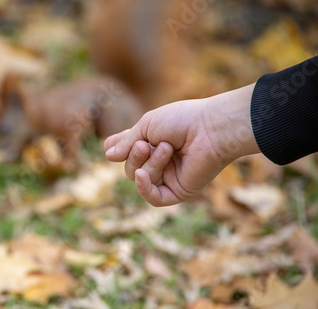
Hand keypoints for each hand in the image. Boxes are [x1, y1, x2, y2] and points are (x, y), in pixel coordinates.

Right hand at [104, 84, 259, 205]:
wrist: (209, 129)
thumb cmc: (182, 120)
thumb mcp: (146, 126)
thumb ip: (126, 143)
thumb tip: (108, 157)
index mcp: (151, 142)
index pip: (126, 151)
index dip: (119, 148)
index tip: (116, 144)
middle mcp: (158, 161)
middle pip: (130, 168)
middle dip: (135, 156)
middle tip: (147, 144)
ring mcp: (168, 177)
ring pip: (141, 179)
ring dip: (150, 163)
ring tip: (167, 148)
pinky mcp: (178, 191)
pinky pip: (154, 198)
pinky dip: (144, 188)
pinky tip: (141, 176)